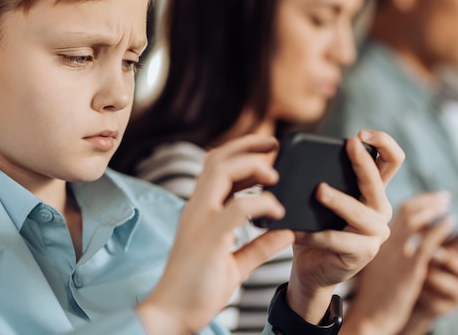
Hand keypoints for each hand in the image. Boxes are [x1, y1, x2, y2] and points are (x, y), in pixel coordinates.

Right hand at [137, 135, 294, 333]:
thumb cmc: (197, 290)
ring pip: (221, 172)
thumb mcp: (236, 264)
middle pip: (217, 159)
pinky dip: (261, 203)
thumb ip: (259, 246)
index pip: (215, 167)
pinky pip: (237, 208)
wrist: (171, 315)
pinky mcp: (209, 238)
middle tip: (275, 143)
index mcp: (200, 211)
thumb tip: (286, 232)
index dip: (241, 152)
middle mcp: (197, 209)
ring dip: (251, 166)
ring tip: (275, 175)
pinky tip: (278, 212)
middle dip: (247, 145)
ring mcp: (200, 221)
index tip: (267, 149)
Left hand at [286, 130, 402, 323]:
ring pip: (360, 212)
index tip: (359, 135)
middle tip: (349, 145)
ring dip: (339, 200)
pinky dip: (314, 235)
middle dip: (363, 161)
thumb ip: (319, 177)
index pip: (391, 159)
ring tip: (319, 191)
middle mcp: (380, 209)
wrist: (310, 268)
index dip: (383, 142)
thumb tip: (297, 154)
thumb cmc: (314, 227)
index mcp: (372, 190)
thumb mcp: (318, 199)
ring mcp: (375, 233)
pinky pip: (337, 240)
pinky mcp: (363, 254)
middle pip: (378, 181)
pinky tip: (295, 231)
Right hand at [341, 192, 454, 334]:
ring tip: (448, 206)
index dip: (416, 200)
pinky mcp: (409, 269)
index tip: (431, 198)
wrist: (369, 316)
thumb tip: (402, 237)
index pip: (395, 211)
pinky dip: (440, 228)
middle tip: (444, 197)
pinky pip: (427, 242)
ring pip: (415, 220)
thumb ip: (388, 248)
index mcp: (374, 239)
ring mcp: (396, 254)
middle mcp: (383, 241)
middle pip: (406, 210)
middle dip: (428, 199)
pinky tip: (450, 223)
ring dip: (434, 208)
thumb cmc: (374, 293)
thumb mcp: (377, 264)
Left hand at [401, 221, 457, 334]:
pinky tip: (410, 287)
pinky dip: (418, 289)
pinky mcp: (442, 309)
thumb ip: (437, 241)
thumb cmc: (418, 267)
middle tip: (433, 252)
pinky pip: (431, 297)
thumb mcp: (428, 251)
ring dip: (428, 274)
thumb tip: (437, 229)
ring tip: (414, 270)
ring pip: (447, 282)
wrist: (404, 298)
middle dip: (451, 259)